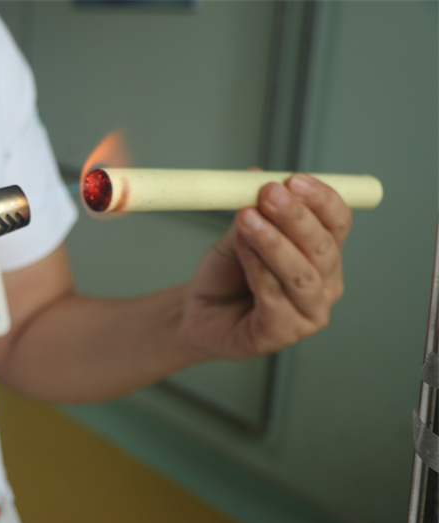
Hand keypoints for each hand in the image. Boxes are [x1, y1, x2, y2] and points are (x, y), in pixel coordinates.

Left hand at [183, 173, 350, 358]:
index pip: (337, 222)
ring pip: (300, 274)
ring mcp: (308, 313)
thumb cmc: (225, 275)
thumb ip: (253, 210)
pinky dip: (257, 269)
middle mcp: (325, 284)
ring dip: (274, 243)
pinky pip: (273, 298)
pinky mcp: (282, 334)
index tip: (294, 180)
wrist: (197, 311)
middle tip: (269, 194)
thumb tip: (256, 176)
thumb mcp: (239, 234)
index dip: (321, 199)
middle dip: (296, 217)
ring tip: (247, 218)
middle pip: (322, 247)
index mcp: (323, 255)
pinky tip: (242, 248)